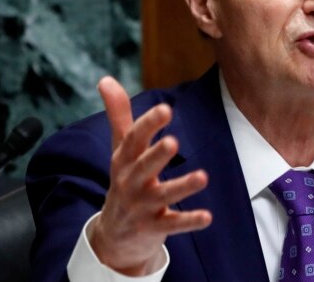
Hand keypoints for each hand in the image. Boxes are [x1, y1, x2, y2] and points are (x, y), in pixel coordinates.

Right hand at [90, 76, 211, 275]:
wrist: (114, 235)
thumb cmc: (124, 180)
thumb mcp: (120, 149)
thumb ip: (119, 114)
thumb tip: (105, 78)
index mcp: (123, 160)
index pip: (134, 140)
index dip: (149, 124)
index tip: (166, 109)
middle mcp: (130, 182)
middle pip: (143, 168)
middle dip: (156, 155)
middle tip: (173, 142)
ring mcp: (141, 207)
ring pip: (162, 196)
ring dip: (182, 187)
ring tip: (203, 177)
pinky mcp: (154, 228)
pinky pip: (173, 225)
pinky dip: (189, 221)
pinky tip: (208, 216)